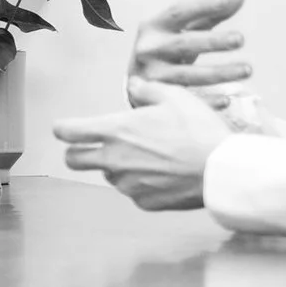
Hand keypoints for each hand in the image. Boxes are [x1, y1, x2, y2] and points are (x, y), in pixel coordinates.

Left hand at [53, 81, 233, 210]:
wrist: (222, 170)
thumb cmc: (199, 130)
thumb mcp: (175, 97)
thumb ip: (147, 90)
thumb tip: (134, 85)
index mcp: (115, 131)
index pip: (67, 132)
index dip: (63, 129)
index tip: (67, 129)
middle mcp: (114, 159)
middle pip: (73, 160)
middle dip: (77, 152)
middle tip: (93, 147)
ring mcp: (127, 184)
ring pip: (108, 175)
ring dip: (117, 167)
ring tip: (148, 157)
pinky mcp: (143, 201)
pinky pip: (132, 191)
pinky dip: (140, 183)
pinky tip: (163, 174)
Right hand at [131, 0, 252, 106]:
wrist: (134, 82)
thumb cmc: (165, 49)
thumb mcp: (180, 29)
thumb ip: (208, 13)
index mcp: (154, 26)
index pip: (179, 12)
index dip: (203, 5)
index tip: (228, 0)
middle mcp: (149, 50)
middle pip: (182, 44)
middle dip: (212, 42)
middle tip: (240, 39)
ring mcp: (152, 76)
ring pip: (186, 76)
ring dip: (218, 73)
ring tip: (247, 70)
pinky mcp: (157, 100)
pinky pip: (185, 101)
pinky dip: (205, 102)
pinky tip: (226, 100)